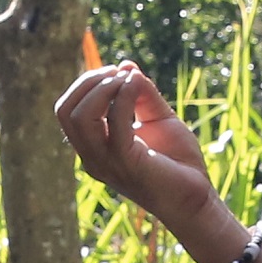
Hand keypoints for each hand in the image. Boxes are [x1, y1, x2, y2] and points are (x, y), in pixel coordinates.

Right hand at [55, 60, 221, 227]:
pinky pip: (115, 123)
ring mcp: (106, 163)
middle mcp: (92, 158)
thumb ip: (141, 93)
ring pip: (80, 117)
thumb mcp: (158, 117)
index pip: (67, 110)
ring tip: (129, 80)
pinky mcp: (127, 164)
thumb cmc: (177, 162)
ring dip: (103, 88)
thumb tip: (126, 65)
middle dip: (90, 82)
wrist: (196, 197)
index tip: (118, 73)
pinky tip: (138, 85)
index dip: (86, 84)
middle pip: (66, 111)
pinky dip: (124, 96)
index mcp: (93, 148)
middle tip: (122, 74)